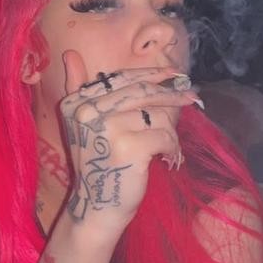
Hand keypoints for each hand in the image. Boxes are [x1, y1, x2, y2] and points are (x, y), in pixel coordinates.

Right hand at [60, 50, 199, 234]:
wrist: (96, 209)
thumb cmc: (95, 165)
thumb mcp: (82, 125)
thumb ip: (79, 88)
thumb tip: (71, 53)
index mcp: (76, 102)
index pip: (121, 79)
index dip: (151, 75)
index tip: (174, 75)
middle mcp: (87, 111)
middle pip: (141, 91)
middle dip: (170, 93)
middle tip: (192, 95)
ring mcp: (108, 128)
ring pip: (156, 115)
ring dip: (170, 130)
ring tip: (169, 144)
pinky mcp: (129, 147)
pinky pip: (164, 135)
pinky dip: (172, 147)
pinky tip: (168, 158)